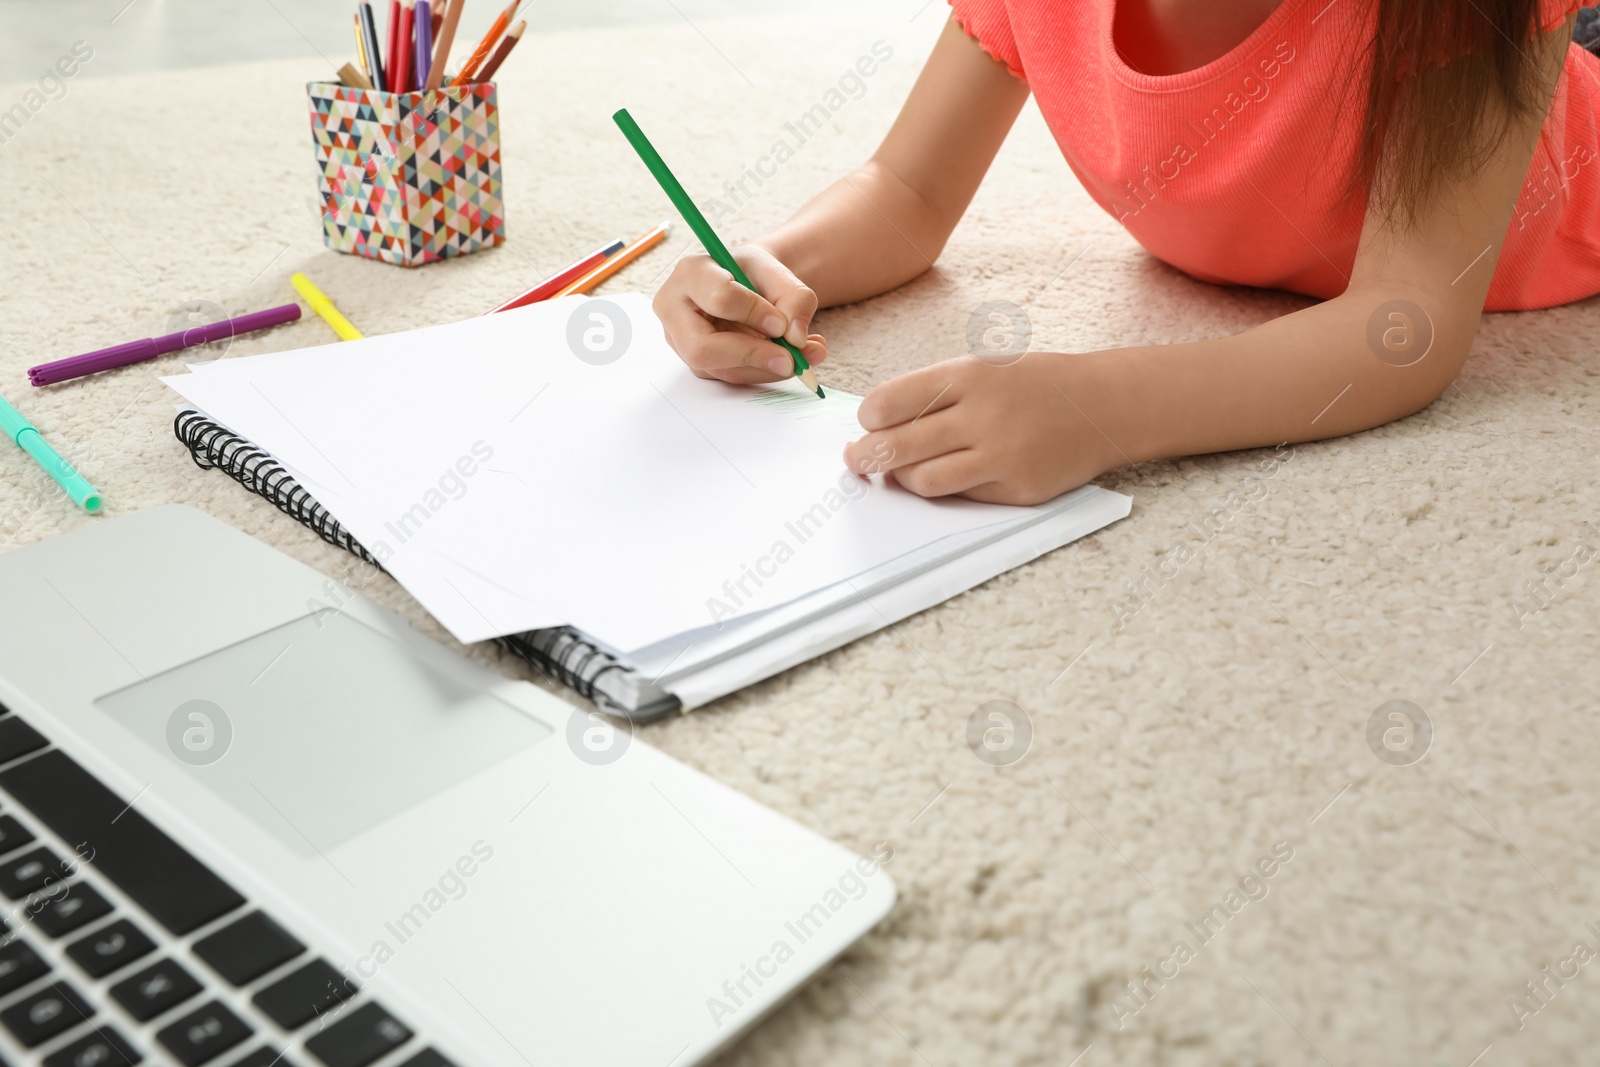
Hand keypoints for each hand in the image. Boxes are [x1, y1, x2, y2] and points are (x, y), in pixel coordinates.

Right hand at [653, 245, 828, 384]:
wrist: (744, 284)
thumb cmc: (753, 274)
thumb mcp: (778, 272)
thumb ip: (794, 298)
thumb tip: (796, 338)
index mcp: (690, 273)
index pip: (719, 299)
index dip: (754, 314)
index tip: (782, 324)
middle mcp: (674, 310)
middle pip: (702, 347)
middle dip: (751, 356)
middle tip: (791, 359)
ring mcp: (680, 341)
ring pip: (720, 369)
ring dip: (766, 368)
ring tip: (804, 356)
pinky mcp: (696, 363)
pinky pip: (731, 377)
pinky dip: (764, 372)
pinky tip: (789, 360)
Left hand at [842, 354, 1120, 504]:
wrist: (1102, 406)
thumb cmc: (1032, 386)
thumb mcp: (983, 369)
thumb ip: (934, 393)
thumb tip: (876, 427)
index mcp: (967, 376)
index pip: (890, 402)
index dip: (869, 419)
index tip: (868, 424)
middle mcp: (982, 415)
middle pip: (897, 446)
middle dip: (865, 456)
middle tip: (857, 459)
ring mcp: (1001, 455)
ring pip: (922, 480)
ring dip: (901, 479)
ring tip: (899, 471)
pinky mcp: (1017, 489)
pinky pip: (961, 497)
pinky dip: (945, 489)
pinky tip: (946, 476)